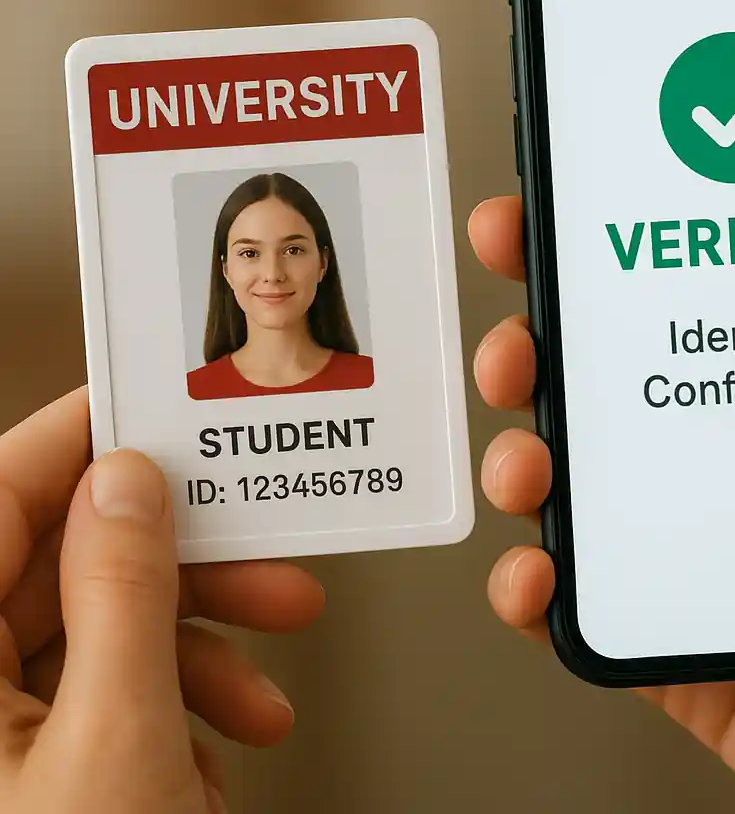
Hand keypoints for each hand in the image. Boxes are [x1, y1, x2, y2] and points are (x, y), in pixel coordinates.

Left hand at [0, 392, 324, 810]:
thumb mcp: (117, 737)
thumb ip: (123, 595)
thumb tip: (131, 485)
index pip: (1, 495)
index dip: (82, 440)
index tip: (157, 411)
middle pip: (71, 568)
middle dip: (188, 569)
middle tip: (264, 560)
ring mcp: (1, 730)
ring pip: (104, 633)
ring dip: (202, 650)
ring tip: (261, 690)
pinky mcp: (42, 768)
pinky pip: (114, 694)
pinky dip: (181, 709)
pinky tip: (218, 744)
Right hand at [469, 120, 734, 813]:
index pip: (680, 300)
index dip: (605, 250)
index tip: (556, 211)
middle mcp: (728, 462)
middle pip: (599, 386)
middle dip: (531, 344)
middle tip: (519, 331)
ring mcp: (691, 549)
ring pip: (570, 485)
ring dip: (518, 455)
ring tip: (526, 455)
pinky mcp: (670, 637)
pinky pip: (577, 607)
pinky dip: (534, 587)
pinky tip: (537, 570)